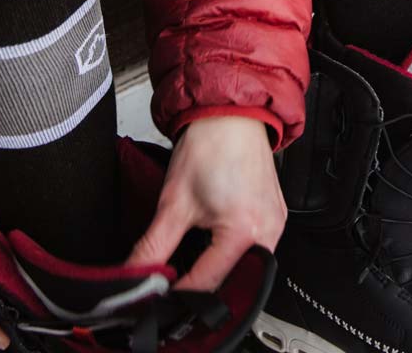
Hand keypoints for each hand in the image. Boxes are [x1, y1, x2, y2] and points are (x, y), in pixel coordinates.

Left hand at [125, 115, 285, 290]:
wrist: (230, 112)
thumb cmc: (209, 145)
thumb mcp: (173, 202)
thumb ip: (152, 248)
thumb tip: (135, 277)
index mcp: (244, 230)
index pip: (207, 285)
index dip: (179, 296)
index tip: (159, 300)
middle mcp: (268, 232)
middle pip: (231, 282)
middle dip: (203, 287)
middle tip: (175, 282)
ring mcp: (276, 224)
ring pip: (245, 269)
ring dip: (218, 269)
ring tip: (194, 258)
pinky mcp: (277, 216)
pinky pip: (257, 249)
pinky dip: (233, 253)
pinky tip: (215, 240)